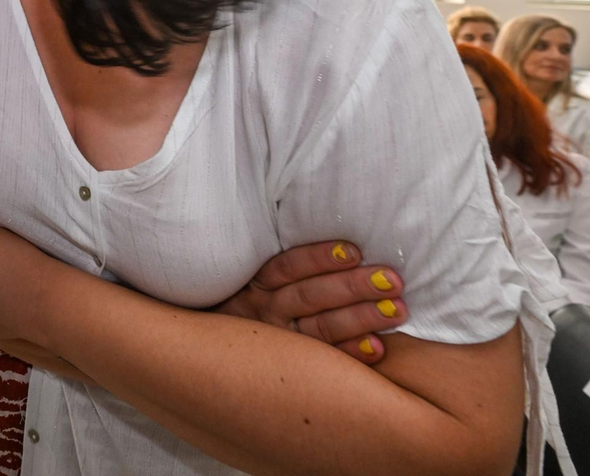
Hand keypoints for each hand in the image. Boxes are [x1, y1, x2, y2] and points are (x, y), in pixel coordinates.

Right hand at [213, 240, 405, 364]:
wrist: (215, 356)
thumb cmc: (250, 305)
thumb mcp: (251, 281)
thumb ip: (284, 268)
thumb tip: (340, 245)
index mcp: (255, 284)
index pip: (287, 267)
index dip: (320, 258)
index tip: (354, 251)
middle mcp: (264, 312)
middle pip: (310, 296)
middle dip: (353, 286)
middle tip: (392, 280)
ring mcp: (279, 342)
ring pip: (321, 328)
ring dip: (362, 318)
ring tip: (397, 310)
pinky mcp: (293, 368)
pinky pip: (325, 361)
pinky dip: (352, 354)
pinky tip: (378, 348)